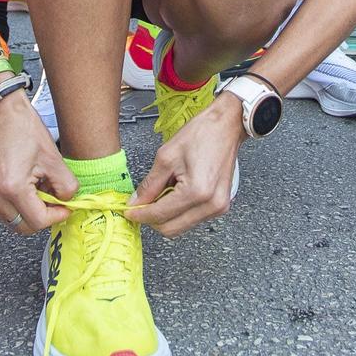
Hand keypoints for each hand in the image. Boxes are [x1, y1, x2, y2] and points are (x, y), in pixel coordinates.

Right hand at [0, 90, 76, 232]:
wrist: (3, 113)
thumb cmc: (25, 129)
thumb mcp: (54, 159)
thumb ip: (66, 187)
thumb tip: (68, 202)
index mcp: (11, 188)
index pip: (38, 221)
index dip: (57, 216)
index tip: (66, 207)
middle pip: (24, 227)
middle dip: (43, 217)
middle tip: (55, 200)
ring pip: (15, 221)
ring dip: (31, 212)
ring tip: (40, 190)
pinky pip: (6, 211)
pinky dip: (20, 206)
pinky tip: (28, 188)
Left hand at [126, 92, 242, 236]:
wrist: (226, 126)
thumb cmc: (202, 134)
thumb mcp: (166, 156)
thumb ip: (149, 184)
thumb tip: (136, 202)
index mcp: (197, 191)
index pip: (160, 215)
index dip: (140, 215)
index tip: (128, 211)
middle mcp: (211, 204)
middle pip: (171, 229)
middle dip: (152, 219)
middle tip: (140, 205)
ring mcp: (219, 207)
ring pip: (181, 226)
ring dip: (166, 215)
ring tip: (161, 193)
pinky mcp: (220, 206)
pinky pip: (192, 218)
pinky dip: (178, 211)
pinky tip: (175, 194)